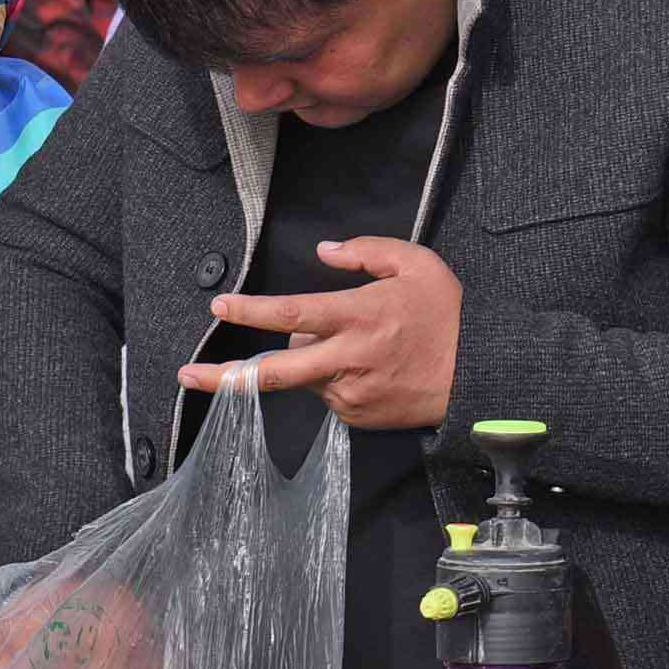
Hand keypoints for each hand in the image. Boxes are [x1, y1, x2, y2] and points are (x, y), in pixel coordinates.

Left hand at [180, 238, 461, 428]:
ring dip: (311, 359)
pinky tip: (369, 367)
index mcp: (357, 317)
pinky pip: (329, 393)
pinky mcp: (356, 416)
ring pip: (305, 375)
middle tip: (187, 375)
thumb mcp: (416, 264)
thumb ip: (365, 252)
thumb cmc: (449, 315)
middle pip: (272, 372)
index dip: (251, 311)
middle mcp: (346, 359)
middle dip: (224, 376)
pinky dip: (335, 378)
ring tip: (358, 345)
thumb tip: (324, 252)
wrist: (482, 373)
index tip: (220, 307)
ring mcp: (350, 393)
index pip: (291, 314)